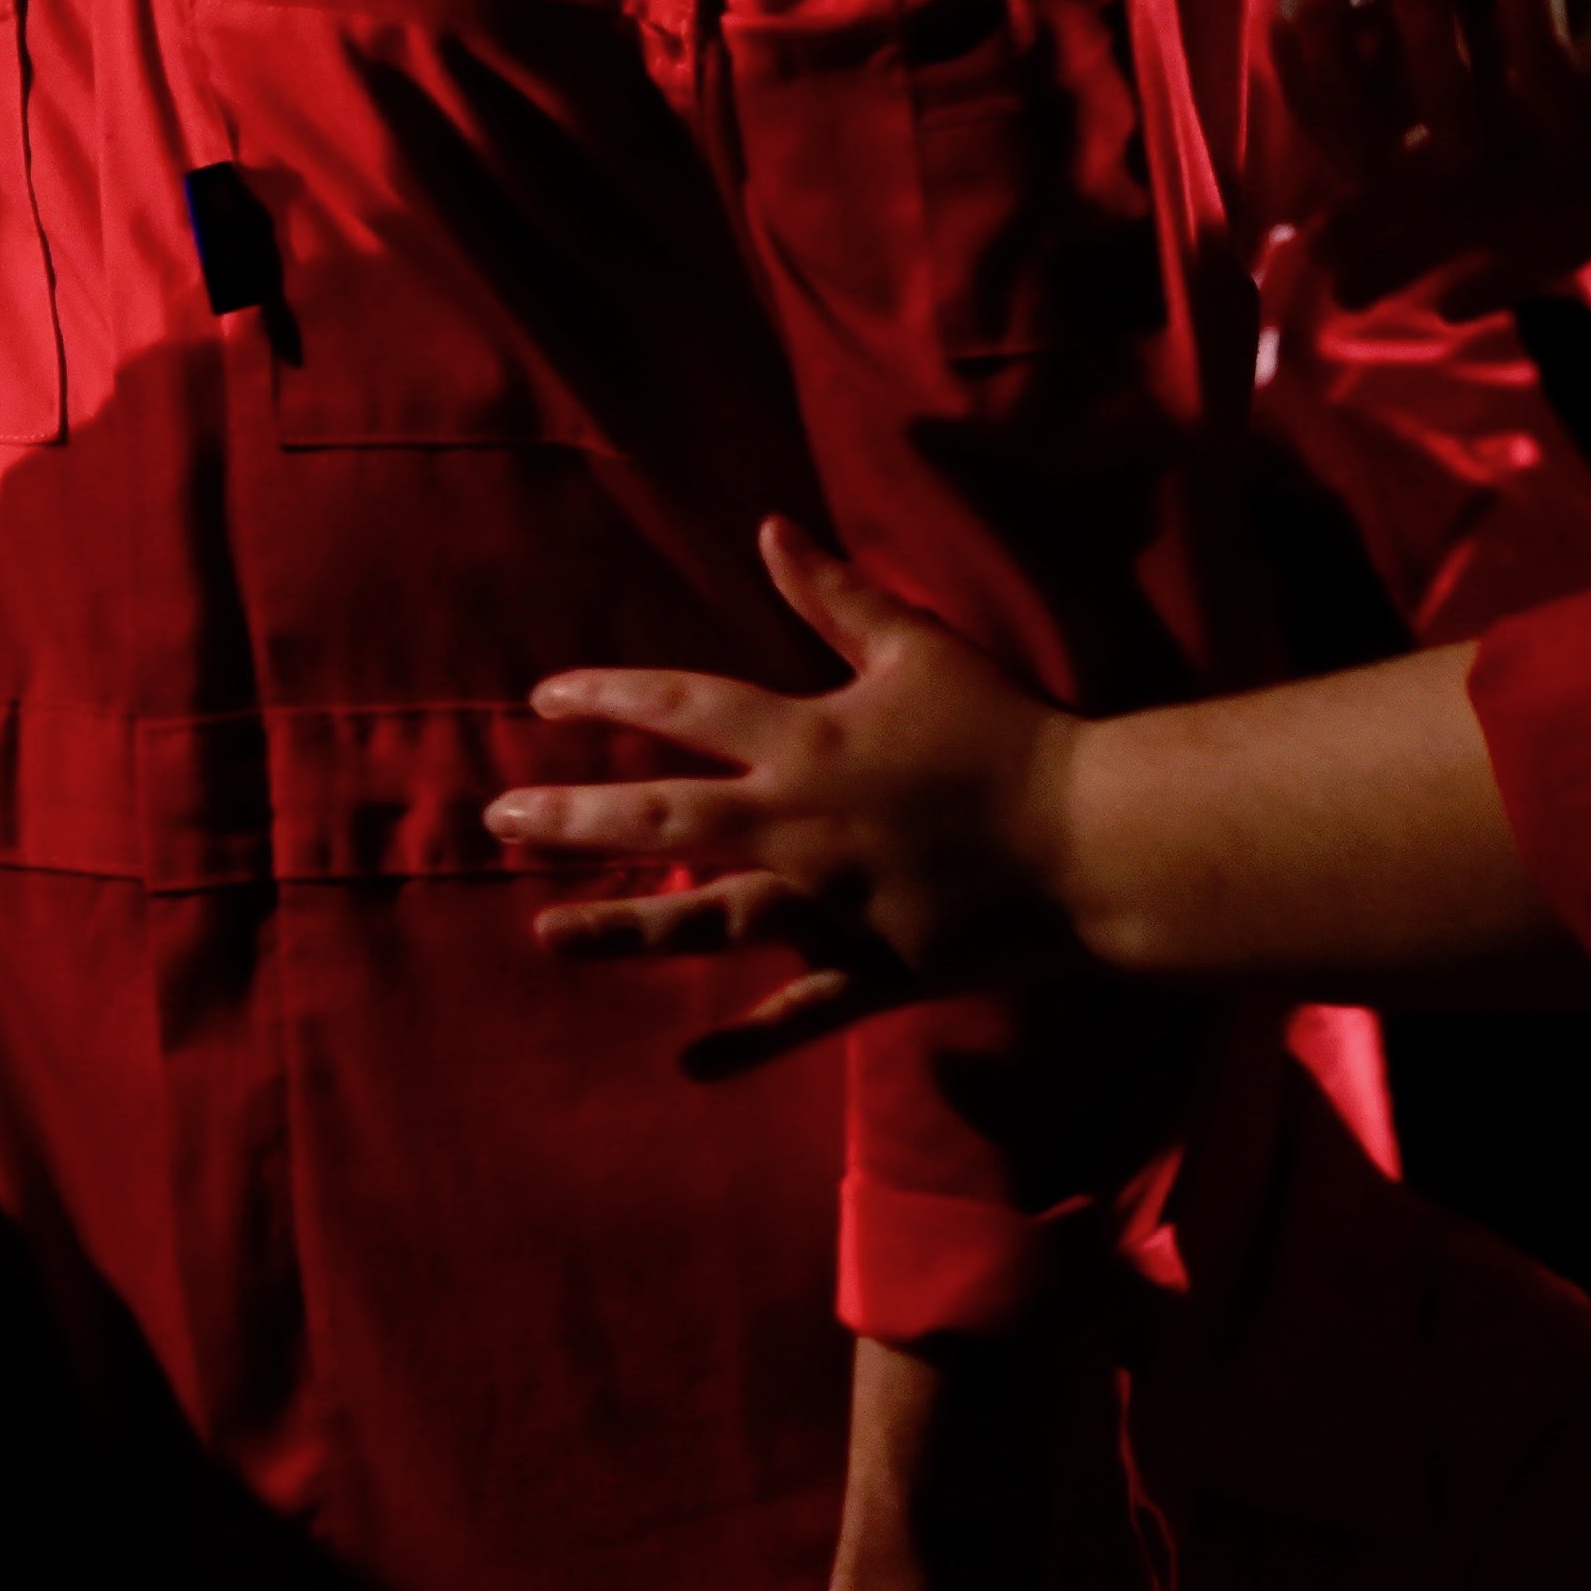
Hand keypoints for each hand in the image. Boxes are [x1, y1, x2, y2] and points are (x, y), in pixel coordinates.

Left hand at [497, 521, 1092, 1072]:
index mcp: (807, 741)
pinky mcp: (868, 970)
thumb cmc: (1007, 734)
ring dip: (619, 932)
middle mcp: (797, 827)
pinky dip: (743, 1042)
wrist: (1089, 840)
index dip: (607, 698)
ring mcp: (826, 907)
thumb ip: (835, 596)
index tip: (545, 700)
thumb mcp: (918, 649)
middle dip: (573, 821)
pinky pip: (795, 1014)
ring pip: (702, 922)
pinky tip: (687, 1062)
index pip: (683, 709)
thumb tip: (767, 528)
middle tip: (501, 823)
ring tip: (545, 935)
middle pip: (662, 822)